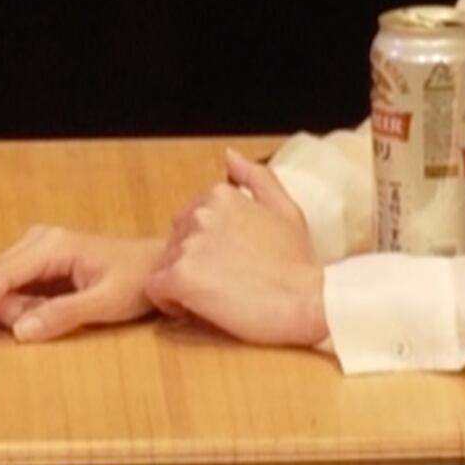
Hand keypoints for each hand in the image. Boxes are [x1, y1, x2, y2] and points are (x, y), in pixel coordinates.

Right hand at [0, 227, 165, 344]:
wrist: (159, 265)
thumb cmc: (137, 282)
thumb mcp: (106, 303)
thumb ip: (63, 315)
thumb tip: (19, 332)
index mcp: (50, 244)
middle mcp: (37, 240)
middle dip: (3, 312)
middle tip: (42, 326)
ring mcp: (36, 248)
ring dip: (14, 310)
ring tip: (55, 316)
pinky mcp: (38, 261)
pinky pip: (13, 288)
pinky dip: (22, 306)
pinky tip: (50, 311)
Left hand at [146, 151, 328, 348]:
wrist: (309, 302)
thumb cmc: (299, 262)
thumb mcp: (285, 209)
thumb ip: (256, 177)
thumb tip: (229, 155)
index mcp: (220, 195)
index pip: (187, 220)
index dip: (203, 246)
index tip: (225, 263)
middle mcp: (200, 213)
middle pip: (173, 242)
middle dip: (190, 263)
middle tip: (222, 283)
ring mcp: (189, 245)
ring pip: (163, 266)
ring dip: (181, 283)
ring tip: (214, 298)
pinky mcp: (181, 277)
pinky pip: (155, 289)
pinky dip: (169, 302)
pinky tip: (196, 309)